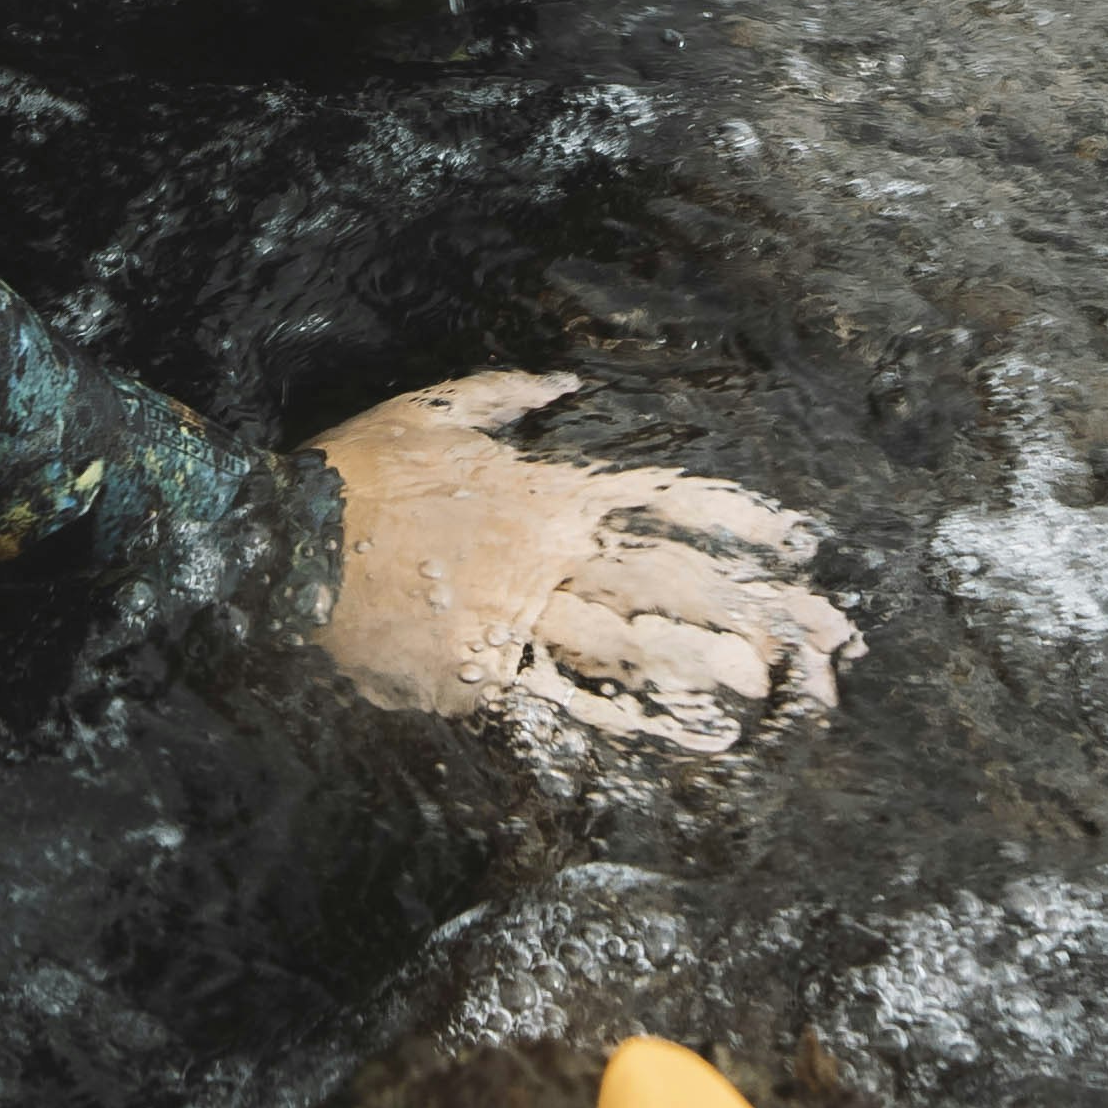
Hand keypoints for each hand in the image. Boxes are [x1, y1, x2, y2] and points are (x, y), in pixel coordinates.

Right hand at [312, 370, 857, 757]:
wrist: (285, 543)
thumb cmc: (358, 470)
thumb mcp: (435, 408)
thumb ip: (507, 394)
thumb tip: (564, 380)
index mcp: (545, 490)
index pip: (664, 501)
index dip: (736, 523)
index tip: (801, 544)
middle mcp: (545, 552)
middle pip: (668, 578)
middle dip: (750, 605)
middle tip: (822, 637)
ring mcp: (515, 614)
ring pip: (628, 637)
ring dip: (700, 657)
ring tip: (766, 683)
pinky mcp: (479, 670)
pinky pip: (565, 692)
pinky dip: (623, 711)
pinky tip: (671, 728)